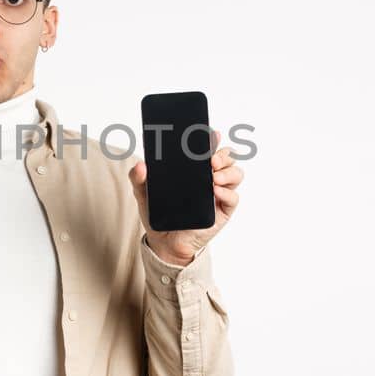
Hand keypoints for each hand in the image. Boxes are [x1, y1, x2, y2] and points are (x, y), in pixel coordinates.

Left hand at [128, 130, 242, 265]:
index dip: (213, 139)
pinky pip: (234, 197)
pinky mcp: (223, 211)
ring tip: (214, 177)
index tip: (212, 133)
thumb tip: (141, 165)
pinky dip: (227, 192)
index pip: (208, 149)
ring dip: (228, 171)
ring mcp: (219, 194)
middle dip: (223, 154)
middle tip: (211, 160)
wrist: (164, 242)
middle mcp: (211, 178)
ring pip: (236, 174)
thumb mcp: (144, 194)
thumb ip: (138, 178)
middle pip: (227, 158)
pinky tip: (215, 192)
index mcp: (195, 170)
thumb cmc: (159, 215)